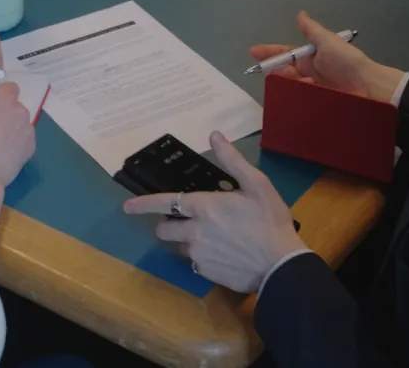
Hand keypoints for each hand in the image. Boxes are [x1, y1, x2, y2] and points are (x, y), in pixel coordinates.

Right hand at [0, 84, 35, 191]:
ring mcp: (29, 130)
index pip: (9, 87)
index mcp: (4, 100)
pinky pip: (23, 138)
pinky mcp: (32, 147)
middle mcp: (21, 111)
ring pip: (19, 122)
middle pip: (14, 106)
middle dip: (4, 112)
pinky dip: (16, 142)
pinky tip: (3, 153)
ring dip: (11, 127)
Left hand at [123, 131, 305, 292]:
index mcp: (204, 206)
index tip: (127, 207)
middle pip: (165, 229)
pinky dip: (204, 257)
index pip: (164, 203)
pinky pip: (196, 263)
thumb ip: (232, 160)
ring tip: (217, 239)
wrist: (281, 265)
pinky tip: (225, 255)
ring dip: (190, 241)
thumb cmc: (270, 221)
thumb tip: (214, 136)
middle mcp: (194, 232)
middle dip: (170, 225)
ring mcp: (198, 255)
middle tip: (190, 222)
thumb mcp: (257, 184)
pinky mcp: (206, 273)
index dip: (143, 204)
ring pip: (181, 247)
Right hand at [252, 11, 405, 102]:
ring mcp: (313, 89)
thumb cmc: (347, 62)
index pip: (286, 53)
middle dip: (277, 70)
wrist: (369, 87)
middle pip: (284, 71)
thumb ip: (312, 30)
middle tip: (278, 72)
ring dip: (290, 82)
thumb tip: (300, 13)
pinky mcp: (316, 103)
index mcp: (312, 57)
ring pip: (290, 86)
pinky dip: (299, 95)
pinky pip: (299, 100)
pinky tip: (307, 90)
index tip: (253, 53)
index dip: (270, 53)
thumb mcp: (328, 41)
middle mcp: (310, 72)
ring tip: (304, 81)